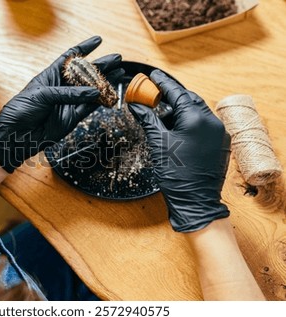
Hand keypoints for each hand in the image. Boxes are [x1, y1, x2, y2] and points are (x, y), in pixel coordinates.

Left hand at [0, 36, 123, 172]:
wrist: (17, 135)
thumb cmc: (21, 110)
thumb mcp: (43, 95)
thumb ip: (68, 93)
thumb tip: (92, 92)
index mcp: (51, 75)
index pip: (70, 57)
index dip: (84, 48)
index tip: (98, 40)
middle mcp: (62, 87)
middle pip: (85, 73)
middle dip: (101, 65)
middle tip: (117, 59)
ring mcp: (68, 102)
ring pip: (91, 90)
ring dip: (105, 82)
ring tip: (119, 74)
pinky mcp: (72, 117)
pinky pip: (89, 107)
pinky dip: (100, 101)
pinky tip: (109, 92)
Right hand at [128, 70, 230, 231]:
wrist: (195, 201)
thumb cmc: (176, 174)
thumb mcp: (158, 142)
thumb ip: (148, 119)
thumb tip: (136, 105)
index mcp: (196, 118)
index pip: (177, 92)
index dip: (163, 83)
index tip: (153, 76)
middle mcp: (212, 122)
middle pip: (189, 99)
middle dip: (172, 97)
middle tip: (155, 96)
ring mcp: (219, 133)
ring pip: (198, 112)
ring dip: (180, 110)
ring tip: (163, 115)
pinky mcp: (221, 143)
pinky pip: (204, 124)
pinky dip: (190, 122)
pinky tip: (177, 129)